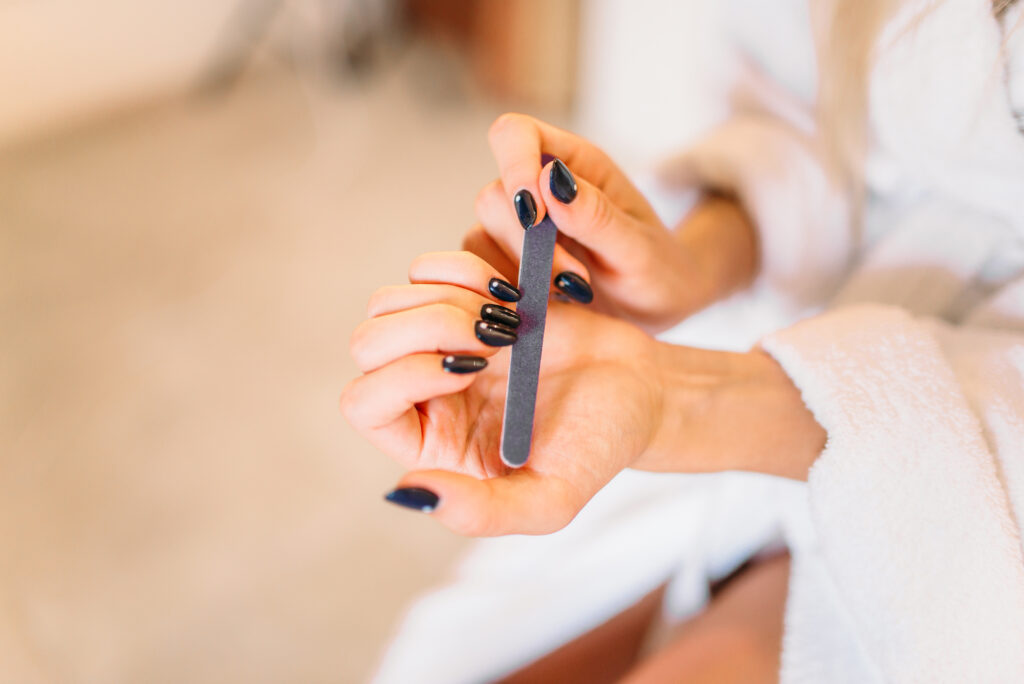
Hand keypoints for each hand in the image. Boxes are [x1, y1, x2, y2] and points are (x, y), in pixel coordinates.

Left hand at [342, 250, 664, 534]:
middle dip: (426, 325)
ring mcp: (439, 340)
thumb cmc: (597, 448)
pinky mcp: (464, 298)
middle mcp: (422, 392)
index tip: (471, 369)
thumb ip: (480, 514)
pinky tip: (511, 292)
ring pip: (389, 301)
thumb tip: (404, 493)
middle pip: (368, 343)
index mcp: (430, 444)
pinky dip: (463, 269)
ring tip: (508, 317)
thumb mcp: (550, 501)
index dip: (405, 375)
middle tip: (493, 333)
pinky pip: (426, 270)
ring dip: (447, 296)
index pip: (364, 405)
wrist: (638, 391)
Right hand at [464, 113, 758, 331]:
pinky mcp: (508, 266)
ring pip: (480, 237)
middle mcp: (539, 190)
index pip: (516, 135)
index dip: (513, 165)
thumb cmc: (659, 271)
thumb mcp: (639, 248)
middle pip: (494, 196)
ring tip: (570, 294)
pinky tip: (551, 306)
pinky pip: (481, 273)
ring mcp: (518, 229)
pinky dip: (509, 294)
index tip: (535, 216)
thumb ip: (597, 216)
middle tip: (575, 279)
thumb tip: (548, 180)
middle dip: (527, 244)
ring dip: (520, 273)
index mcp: (575, 164)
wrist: (657, 309)